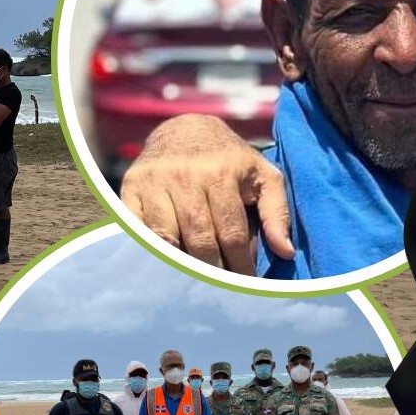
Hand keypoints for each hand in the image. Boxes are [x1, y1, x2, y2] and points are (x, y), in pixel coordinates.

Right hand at [118, 114, 294, 273]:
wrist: (184, 128)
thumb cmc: (229, 159)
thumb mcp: (262, 175)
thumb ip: (277, 212)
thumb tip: (285, 252)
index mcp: (221, 173)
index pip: (231, 233)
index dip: (239, 264)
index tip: (243, 282)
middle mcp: (186, 176)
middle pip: (198, 240)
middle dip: (211, 269)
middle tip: (219, 286)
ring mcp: (155, 181)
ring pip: (166, 238)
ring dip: (180, 263)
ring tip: (192, 278)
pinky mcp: (131, 186)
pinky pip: (136, 227)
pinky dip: (147, 247)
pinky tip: (161, 260)